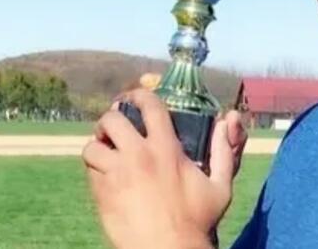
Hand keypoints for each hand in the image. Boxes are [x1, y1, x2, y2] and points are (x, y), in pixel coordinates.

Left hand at [82, 89, 247, 248]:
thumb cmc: (197, 222)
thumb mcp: (219, 186)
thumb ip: (225, 151)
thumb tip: (228, 121)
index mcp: (166, 149)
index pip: (149, 106)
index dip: (139, 95)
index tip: (134, 97)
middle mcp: (138, 156)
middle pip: (112, 119)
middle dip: (109, 119)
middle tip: (112, 128)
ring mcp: (117, 174)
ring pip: (92, 146)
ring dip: (97, 146)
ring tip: (103, 151)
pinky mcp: (102, 193)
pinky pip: (89, 170)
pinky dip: (94, 169)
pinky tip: (104, 175)